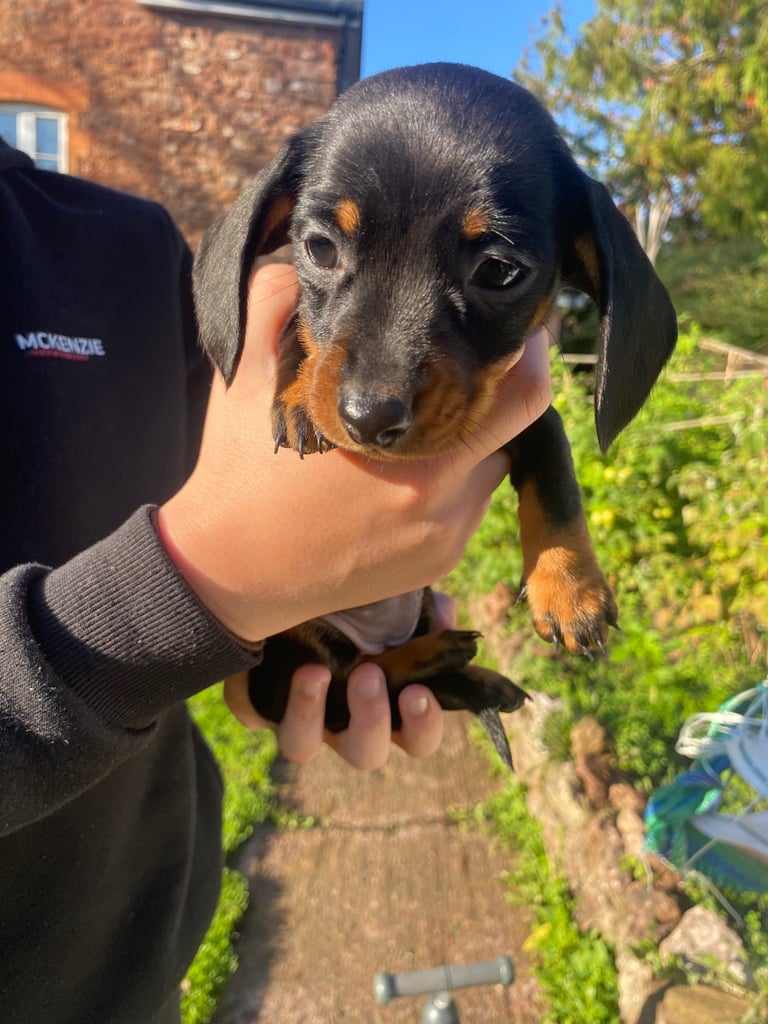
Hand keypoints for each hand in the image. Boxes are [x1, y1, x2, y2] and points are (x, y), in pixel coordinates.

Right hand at [158, 264, 550, 643]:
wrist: (225, 572)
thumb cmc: (239, 471)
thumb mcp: (248, 376)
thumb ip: (278, 300)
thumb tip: (314, 261)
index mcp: (413, 451)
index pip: (520, 392)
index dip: (524, 350)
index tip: (508, 326)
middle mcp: (442, 503)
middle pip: (517, 428)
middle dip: (501, 389)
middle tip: (471, 362)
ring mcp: (443, 539)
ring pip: (491, 466)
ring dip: (471, 437)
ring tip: (420, 421)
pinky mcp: (435, 565)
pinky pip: (467, 506)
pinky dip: (451, 480)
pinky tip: (401, 472)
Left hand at [223, 593, 457, 767]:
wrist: (295, 588)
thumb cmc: (361, 608)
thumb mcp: (396, 605)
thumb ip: (424, 611)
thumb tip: (446, 617)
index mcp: (388, 706)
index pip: (418, 740)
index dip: (423, 726)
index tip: (418, 692)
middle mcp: (345, 723)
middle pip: (365, 753)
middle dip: (370, 719)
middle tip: (368, 676)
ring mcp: (300, 719)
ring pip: (302, 747)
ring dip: (311, 714)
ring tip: (316, 671)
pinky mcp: (257, 703)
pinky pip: (253, 712)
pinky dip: (260, 692)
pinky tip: (275, 658)